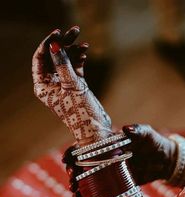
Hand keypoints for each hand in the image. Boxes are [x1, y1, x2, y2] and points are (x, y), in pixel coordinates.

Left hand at [32, 26, 111, 145]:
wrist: (96, 129)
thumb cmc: (81, 112)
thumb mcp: (71, 86)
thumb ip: (64, 65)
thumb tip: (54, 45)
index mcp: (43, 86)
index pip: (40, 59)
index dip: (48, 44)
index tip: (58, 33)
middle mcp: (51, 84)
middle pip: (54, 58)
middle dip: (63, 44)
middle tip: (74, 31)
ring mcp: (64, 85)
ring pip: (66, 61)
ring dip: (74, 50)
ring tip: (83, 41)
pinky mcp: (76, 86)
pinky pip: (76, 68)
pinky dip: (80, 59)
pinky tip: (86, 51)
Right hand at [62, 124, 176, 196]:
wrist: (165, 160)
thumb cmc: (154, 142)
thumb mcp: (147, 133)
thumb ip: (137, 130)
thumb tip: (126, 129)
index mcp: (109, 143)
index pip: (87, 145)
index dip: (74, 151)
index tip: (67, 159)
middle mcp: (106, 156)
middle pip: (83, 162)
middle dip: (73, 170)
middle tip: (71, 179)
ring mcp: (109, 170)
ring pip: (88, 176)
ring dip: (78, 183)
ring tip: (74, 192)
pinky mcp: (116, 182)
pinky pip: (99, 188)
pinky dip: (89, 193)